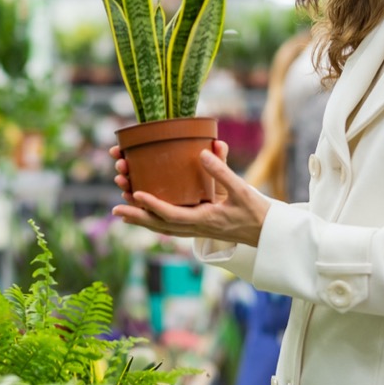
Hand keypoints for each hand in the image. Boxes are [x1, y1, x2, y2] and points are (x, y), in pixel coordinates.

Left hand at [108, 139, 270, 246]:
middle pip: (160, 225)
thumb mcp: (241, 189)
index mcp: (205, 219)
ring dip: (142, 220)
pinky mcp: (199, 226)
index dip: (152, 206)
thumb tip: (204, 151)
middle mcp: (197, 227)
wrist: (268, 233)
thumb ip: (223, 170)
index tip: (136, 194)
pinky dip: (155, 220)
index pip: (172, 215)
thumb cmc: (256, 211)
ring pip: (163, 227)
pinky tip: (144, 215)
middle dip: (137, 217)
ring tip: (121, 211)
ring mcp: (197, 229)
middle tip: (115, 209)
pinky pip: (171, 225)